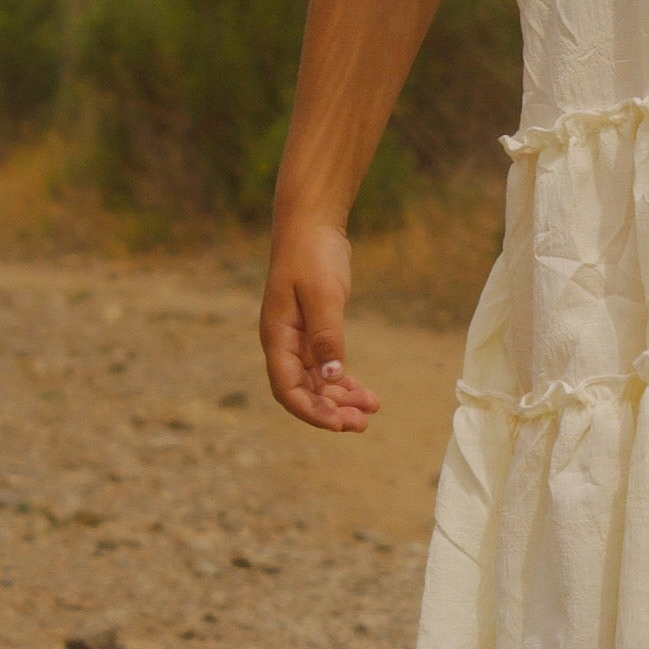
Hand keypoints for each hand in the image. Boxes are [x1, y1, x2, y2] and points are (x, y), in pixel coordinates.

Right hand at [261, 226, 378, 431]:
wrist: (312, 224)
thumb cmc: (312, 254)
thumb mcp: (322, 294)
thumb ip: (327, 336)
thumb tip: (332, 376)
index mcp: (277, 337)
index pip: (287, 388)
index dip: (311, 411)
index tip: (338, 424)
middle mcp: (284, 343)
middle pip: (303, 391)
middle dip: (330, 410)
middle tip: (362, 423)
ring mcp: (299, 338)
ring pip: (317, 382)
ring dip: (340, 399)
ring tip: (370, 409)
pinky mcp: (315, 330)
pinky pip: (326, 366)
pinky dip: (343, 380)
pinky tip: (363, 391)